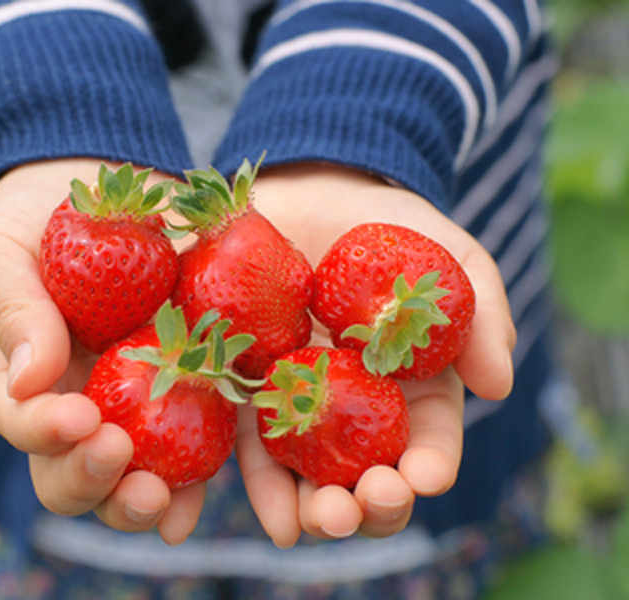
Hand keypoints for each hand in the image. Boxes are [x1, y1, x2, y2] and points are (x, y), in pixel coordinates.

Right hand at [0, 159, 201, 544]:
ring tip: (165, 499)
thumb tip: (31, 382)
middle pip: (70, 474)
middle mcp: (70, 407)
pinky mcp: (179, 386)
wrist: (92, 200)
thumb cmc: (28, 228)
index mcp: (16, 384)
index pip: (24, 425)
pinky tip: (211, 474)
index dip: (48, 432)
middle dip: (92, 481)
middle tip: (120, 459)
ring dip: (143, 498)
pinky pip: (190, 436)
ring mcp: (126, 404)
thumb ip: (14, 311)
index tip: (80, 417)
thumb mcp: (0, 258)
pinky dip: (199, 465)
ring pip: (128, 476)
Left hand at [236, 163, 515, 547]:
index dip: (430, 467)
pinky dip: (266, 487)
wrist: (310, 192)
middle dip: (375, 504)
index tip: (422, 478)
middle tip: (366, 502)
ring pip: (315, 476)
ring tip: (319, 521)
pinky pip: (257, 445)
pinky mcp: (254, 390)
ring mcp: (305, 402)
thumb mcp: (451, 255)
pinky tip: (276, 520)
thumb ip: (482, 312)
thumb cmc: (388, 227)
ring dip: (320, 510)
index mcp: (414, 385)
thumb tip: (499, 386)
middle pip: (373, 473)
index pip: (429, 440)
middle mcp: (360, 405)